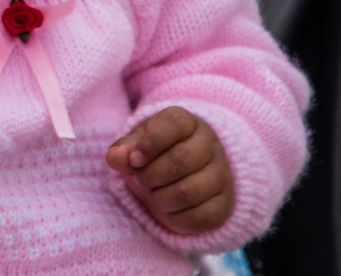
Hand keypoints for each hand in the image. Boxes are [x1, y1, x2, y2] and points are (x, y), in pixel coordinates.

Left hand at [105, 107, 233, 233]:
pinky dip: (177, 218)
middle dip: (151, 175)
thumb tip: (115, 158)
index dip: (149, 144)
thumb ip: (124, 150)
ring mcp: (221, 175)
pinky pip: (201, 217)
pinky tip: (170, 210)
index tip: (135, 160)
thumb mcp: (137, 146)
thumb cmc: (155, 155)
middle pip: (180, 160)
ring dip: (161, 198)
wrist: (184, 176)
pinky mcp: (225, 204)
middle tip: (142, 180)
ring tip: (154, 195)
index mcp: (186, 122)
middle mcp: (209, 145)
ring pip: (189, 191)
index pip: (173, 125)